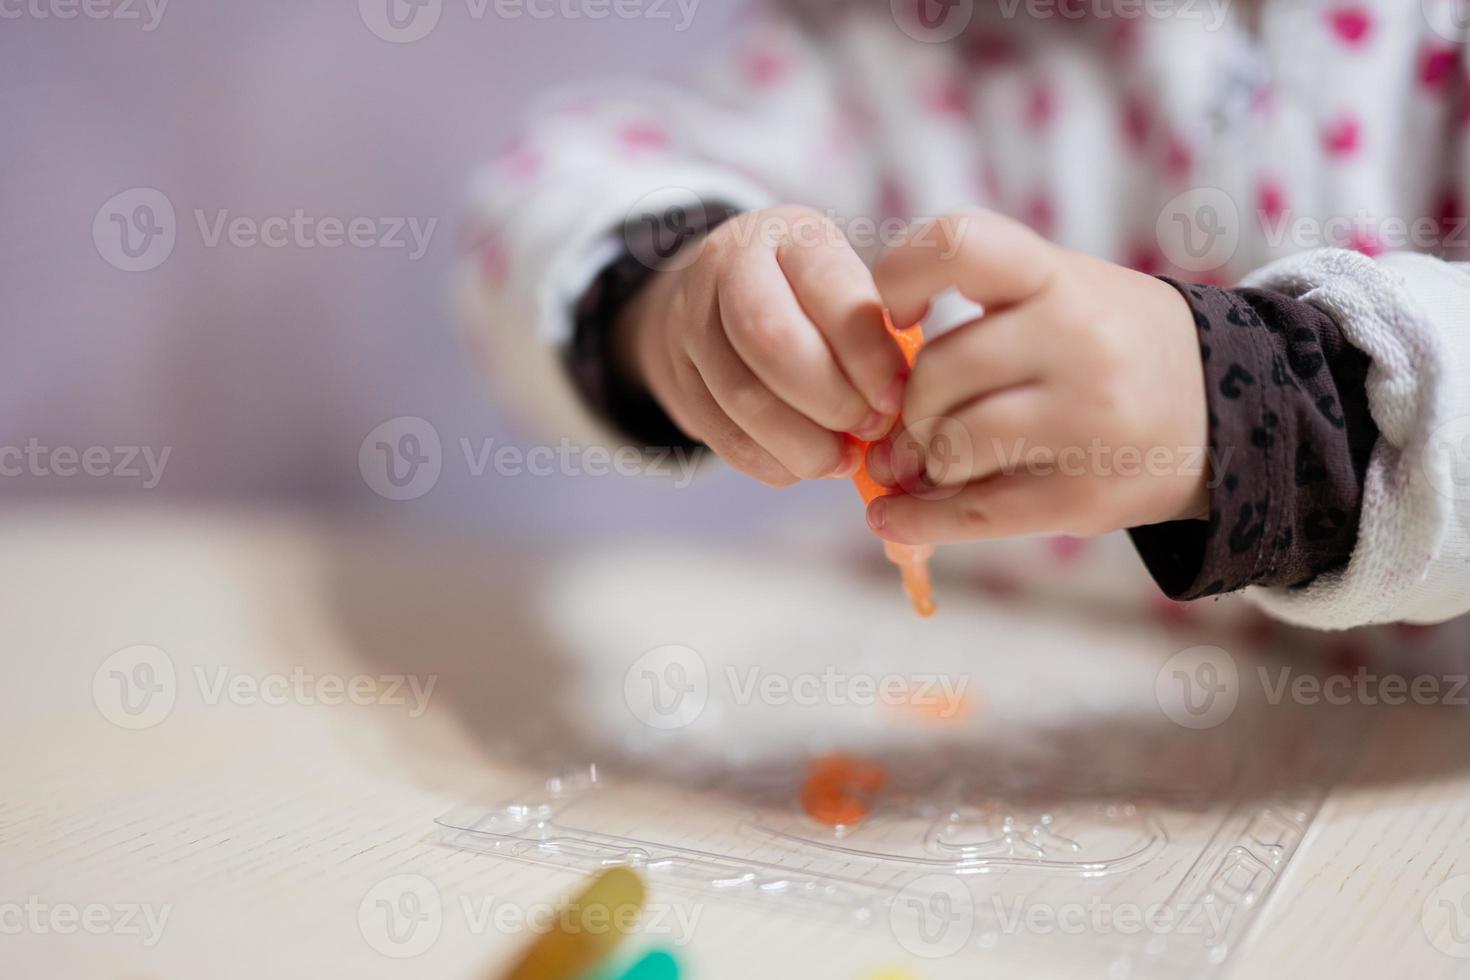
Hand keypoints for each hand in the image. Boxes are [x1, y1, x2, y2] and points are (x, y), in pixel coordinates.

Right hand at [614, 206, 908, 486]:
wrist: (722, 295)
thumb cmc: (811, 297)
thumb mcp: (846, 286)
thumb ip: (874, 333)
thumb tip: (899, 403)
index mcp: (789, 234)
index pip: (827, 290)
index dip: (866, 354)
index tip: (895, 398)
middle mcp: (727, 266)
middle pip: (771, 341)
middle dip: (830, 399)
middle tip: (870, 428)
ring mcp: (691, 321)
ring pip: (742, 397)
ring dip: (802, 443)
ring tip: (842, 458)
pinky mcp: (676, 377)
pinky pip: (721, 435)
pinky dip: (769, 462)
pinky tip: (803, 466)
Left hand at [864, 210, 1209, 543]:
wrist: (1230, 414)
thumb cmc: (1110, 349)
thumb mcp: (1063, 298)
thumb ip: (975, 330)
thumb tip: (876, 421)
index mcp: (1060, 277)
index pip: (959, 243)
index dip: (901, 273)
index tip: (896, 313)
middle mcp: (1077, 339)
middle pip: (936, 372)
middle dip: (908, 407)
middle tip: (912, 425)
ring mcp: (1086, 420)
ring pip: (951, 445)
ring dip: (923, 462)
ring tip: (931, 463)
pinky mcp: (1086, 494)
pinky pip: (975, 513)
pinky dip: (919, 520)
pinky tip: (893, 518)